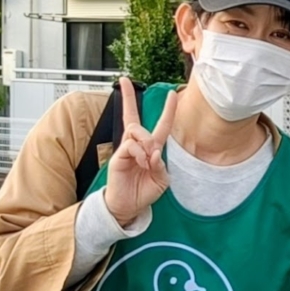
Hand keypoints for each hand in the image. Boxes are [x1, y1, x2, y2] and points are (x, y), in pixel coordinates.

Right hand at [100, 75, 171, 230]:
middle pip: (133, 117)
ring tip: (147, 161)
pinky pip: (131, 145)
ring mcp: (126, 149)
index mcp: (152, 148)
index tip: (172, 93)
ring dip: (146, 143)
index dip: (167, 110)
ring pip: (137, 130)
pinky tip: (141, 164)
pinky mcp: (118, 156)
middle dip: (128, 98)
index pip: (160, 125)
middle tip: (126, 84)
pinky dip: (140, 154)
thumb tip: (155, 152)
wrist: (129, 206)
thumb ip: (161, 165)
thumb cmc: (145, 192)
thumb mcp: (162, 179)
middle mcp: (138, 145)